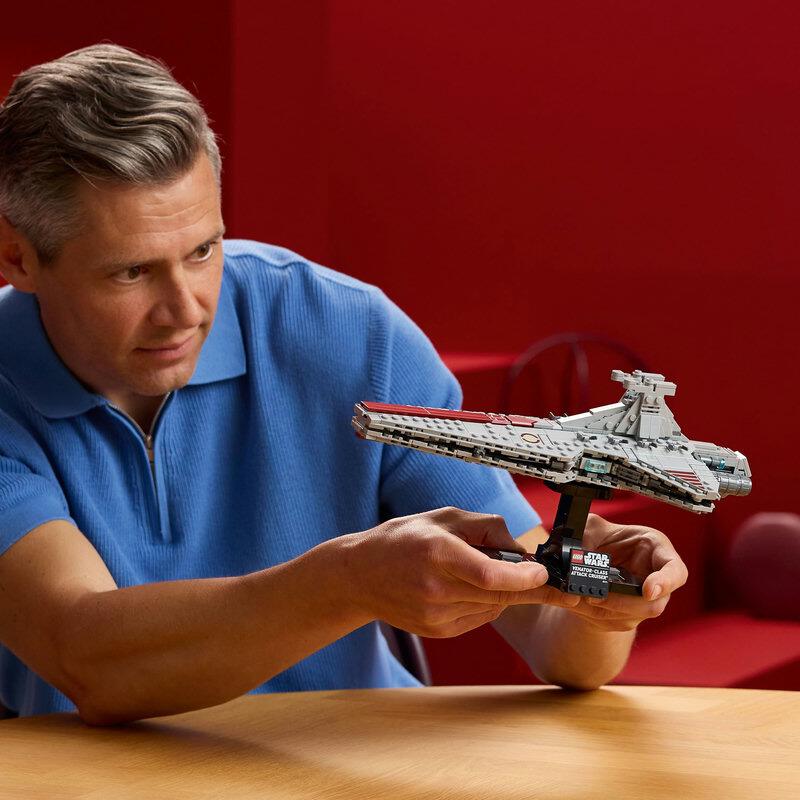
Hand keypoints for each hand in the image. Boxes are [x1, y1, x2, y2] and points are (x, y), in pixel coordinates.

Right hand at [339, 507, 580, 637]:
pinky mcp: (437, 631)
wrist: (360, 576)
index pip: (490, 575)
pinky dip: (486, 604)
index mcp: (438, 553)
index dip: (523, 577)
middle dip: (530, 588)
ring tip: (483, 572)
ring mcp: (435, 615)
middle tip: (558, 585)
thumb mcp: (443, 518)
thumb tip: (521, 547)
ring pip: (493, 607)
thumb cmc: (403, 540)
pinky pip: (479, 619)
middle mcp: (436, 588)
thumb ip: (485, 527)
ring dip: (504, 592)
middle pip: (499, 595)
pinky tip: (467, 588)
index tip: (544, 574)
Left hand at [564, 513, 688, 631]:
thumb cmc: (604, 539)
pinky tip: (578, 601)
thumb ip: (588, 533)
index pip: (676, 571)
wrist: (592, 564)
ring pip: (631, 617)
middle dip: (622, 602)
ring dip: (604, 609)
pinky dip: (592, 613)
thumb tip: (578, 551)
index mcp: (657, 551)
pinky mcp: (628, 617)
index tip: (648, 591)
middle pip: (653, 605)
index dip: (666, 582)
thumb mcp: (594, 527)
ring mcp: (645, 602)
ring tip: (581, 596)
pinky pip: (613, 621)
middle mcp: (656, 579)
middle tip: (596, 595)